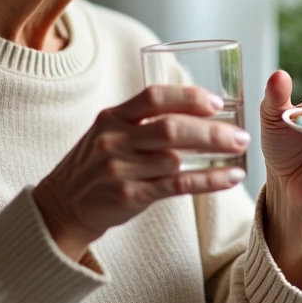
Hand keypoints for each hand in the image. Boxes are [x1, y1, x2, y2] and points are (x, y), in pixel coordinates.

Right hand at [33, 85, 249, 260]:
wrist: (61, 206)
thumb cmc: (94, 166)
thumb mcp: (106, 133)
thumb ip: (139, 121)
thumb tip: (190, 107)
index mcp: (111, 117)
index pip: (153, 97)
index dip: (187, 97)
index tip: (216, 102)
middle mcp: (114, 140)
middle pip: (171, 128)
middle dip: (211, 130)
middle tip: (240, 132)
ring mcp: (120, 169)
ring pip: (176, 158)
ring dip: (215, 155)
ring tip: (239, 152)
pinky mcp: (129, 196)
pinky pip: (177, 185)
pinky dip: (208, 181)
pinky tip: (229, 178)